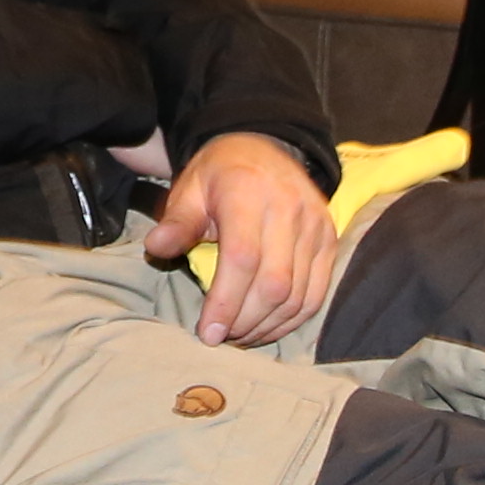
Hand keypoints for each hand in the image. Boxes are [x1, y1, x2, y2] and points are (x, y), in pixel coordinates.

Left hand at [145, 130, 338, 347]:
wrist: (266, 147)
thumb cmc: (220, 175)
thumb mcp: (190, 189)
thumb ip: (176, 222)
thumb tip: (155, 248)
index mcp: (248, 194)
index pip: (242, 259)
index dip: (226, 302)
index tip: (208, 333)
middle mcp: (289, 209)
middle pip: (273, 284)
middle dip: (246, 321)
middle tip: (222, 337)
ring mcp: (315, 226)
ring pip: (297, 296)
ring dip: (268, 327)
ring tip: (241, 336)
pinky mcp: (329, 241)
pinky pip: (316, 294)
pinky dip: (292, 320)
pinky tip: (267, 328)